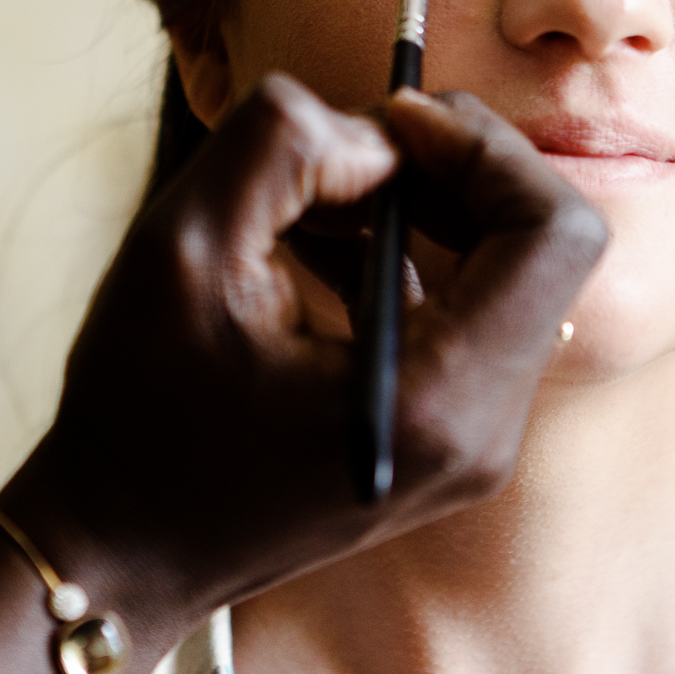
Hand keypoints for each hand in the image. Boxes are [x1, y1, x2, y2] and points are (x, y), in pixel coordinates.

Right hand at [0, 75, 607, 626]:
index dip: (485, 149)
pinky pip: (465, 313)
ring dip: (422, 206)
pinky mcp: (444, 440)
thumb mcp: (181, 246)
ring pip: (504, 273)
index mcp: (435, 400)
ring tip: (311, 203)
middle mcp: (480, 433)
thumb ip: (281, 148)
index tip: (390, 122)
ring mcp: (470, 445)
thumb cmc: (136, 414)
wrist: (120, 551)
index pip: (554, 233)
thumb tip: (376, 135)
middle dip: (453, 168)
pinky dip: (405, 255)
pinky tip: (316, 247)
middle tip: (349, 145)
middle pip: (540, 247)